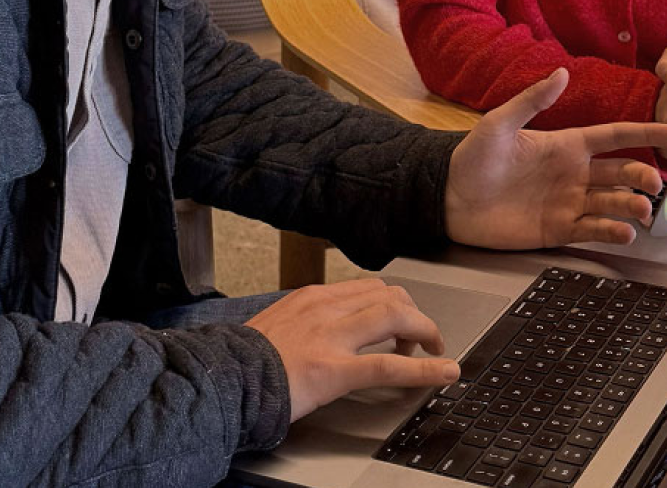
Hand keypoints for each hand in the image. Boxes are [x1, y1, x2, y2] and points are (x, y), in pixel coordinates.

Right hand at [245, 279, 459, 420]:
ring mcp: (331, 337)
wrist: (221, 379)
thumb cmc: (243, 360)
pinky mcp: (333, 370)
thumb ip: (306, 321)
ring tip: (436, 352)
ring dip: (425, 333)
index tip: (404, 322)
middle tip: (424, 340)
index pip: (367, 288)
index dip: (394, 305)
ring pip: (395, 318)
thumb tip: (327, 332)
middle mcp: (325, 307)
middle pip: (389, 296)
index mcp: (312, 297)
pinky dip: (424, 369)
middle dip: (415, 316)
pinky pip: (389, 365)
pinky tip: (444, 372)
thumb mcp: (278, 325)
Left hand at [444, 69, 666, 249]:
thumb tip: (562, 72)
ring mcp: (568, 202)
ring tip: (639, 210)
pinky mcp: (559, 230)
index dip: (645, 133)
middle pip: (621, 172)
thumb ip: (532, 100)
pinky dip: (612, 232)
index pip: (614, 136)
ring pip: (613, 202)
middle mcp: (573, 173)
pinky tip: (624, 232)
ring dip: (631, 206)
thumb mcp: (499, 123)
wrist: (450, 200)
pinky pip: (593, 231)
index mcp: (565, 144)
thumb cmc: (472, 158)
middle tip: (652, 183)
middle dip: (642, 176)